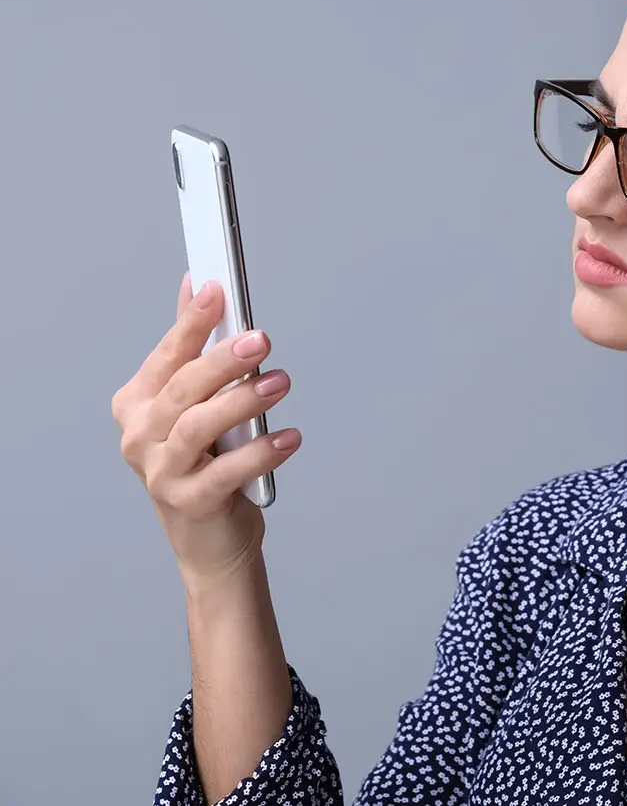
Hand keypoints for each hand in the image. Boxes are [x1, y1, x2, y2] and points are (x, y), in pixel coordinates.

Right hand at [111, 272, 300, 585]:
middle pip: (182, 389)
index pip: (167, 356)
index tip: (218, 290)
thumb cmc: (205, 463)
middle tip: (261, 339)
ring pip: (197, 427)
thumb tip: (198, 286)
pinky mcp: (189, 502)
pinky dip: (260, 453)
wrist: (210, 540)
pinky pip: (225, 472)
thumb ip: (192, 349)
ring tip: (281, 382)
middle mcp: (140, 437)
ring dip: (241, 401)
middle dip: (221, 360)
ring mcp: (160, 472)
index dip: (192, 322)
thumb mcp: (196, 405)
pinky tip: (290, 438)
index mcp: (137, 405)